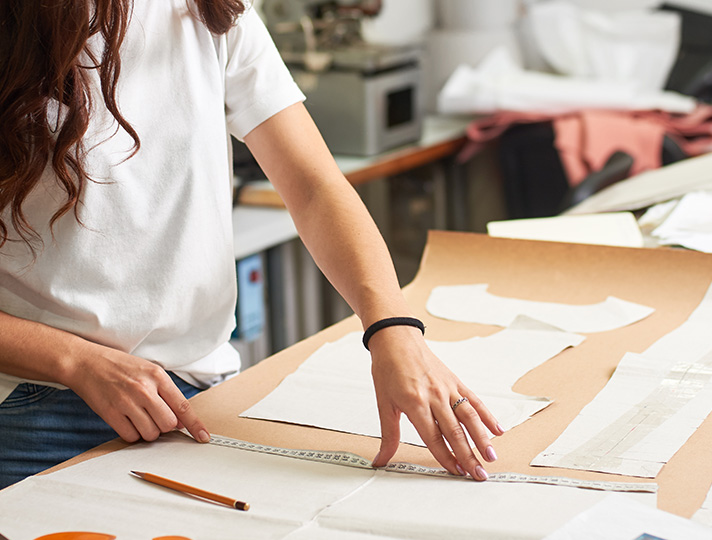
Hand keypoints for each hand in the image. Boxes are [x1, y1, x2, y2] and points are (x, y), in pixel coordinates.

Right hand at [64, 341, 209, 443]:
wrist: (86, 363)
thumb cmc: (120, 367)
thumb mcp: (148, 370)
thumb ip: (166, 393)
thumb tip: (180, 421)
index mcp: (157, 376)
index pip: (183, 406)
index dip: (195, 425)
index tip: (203, 437)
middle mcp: (144, 389)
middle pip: (168, 424)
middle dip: (165, 426)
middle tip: (154, 416)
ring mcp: (126, 402)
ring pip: (151, 433)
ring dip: (148, 431)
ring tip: (139, 416)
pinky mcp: (110, 413)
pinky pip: (130, 437)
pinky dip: (132, 434)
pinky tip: (127, 421)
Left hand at [368, 325, 502, 479]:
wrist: (396, 338)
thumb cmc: (388, 368)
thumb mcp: (383, 403)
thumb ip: (388, 435)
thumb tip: (381, 459)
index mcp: (414, 403)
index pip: (433, 437)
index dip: (445, 456)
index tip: (455, 472)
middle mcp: (434, 395)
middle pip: (454, 431)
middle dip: (468, 455)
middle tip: (479, 474)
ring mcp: (447, 388)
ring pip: (469, 416)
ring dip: (482, 438)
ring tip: (491, 456)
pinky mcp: (455, 381)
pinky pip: (473, 400)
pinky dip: (487, 415)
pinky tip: (497, 429)